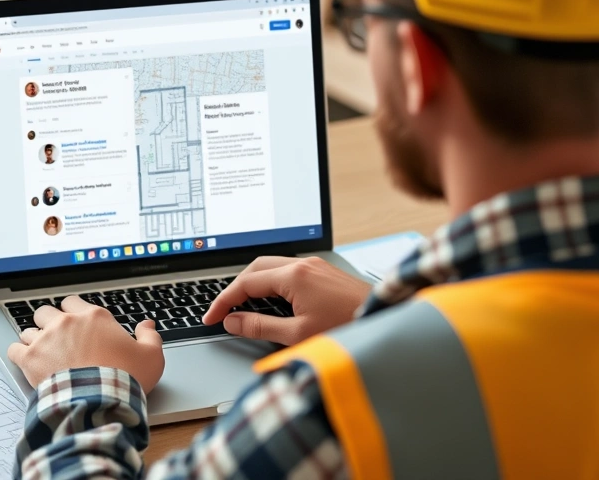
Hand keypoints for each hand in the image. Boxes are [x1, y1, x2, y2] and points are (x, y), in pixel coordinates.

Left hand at [7, 295, 164, 393]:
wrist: (101, 401)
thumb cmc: (125, 379)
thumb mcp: (151, 357)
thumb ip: (150, 336)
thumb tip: (147, 325)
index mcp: (93, 317)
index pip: (71, 302)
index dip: (71, 313)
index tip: (74, 324)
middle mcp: (66, 323)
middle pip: (46, 312)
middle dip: (48, 323)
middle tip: (55, 339)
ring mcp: (46, 339)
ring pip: (29, 330)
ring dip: (34, 340)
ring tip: (42, 354)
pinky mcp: (30, 358)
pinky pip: (15, 348)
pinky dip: (18, 354)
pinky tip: (25, 361)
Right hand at [202, 256, 370, 344]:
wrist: (387, 319)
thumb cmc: (349, 327)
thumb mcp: (298, 333)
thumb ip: (261, 327)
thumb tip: (233, 322)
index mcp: (293, 276)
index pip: (246, 284)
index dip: (224, 301)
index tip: (211, 318)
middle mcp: (303, 264)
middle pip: (255, 268)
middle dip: (235, 289)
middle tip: (223, 311)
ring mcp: (314, 265)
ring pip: (271, 267)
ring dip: (253, 284)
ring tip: (242, 306)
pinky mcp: (323, 272)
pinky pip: (287, 270)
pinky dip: (271, 283)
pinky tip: (270, 300)